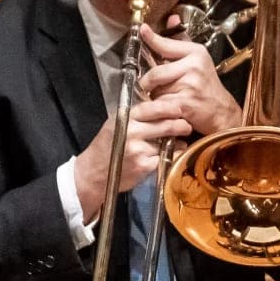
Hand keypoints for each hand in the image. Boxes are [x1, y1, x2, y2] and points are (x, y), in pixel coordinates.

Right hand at [72, 99, 192, 225]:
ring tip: (179, 141)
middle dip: (180, 125)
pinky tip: (170, 155)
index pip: (152, 108)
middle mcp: (132, 133)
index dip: (168, 108)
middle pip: (165, 125)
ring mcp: (138, 150)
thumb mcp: (114, 125)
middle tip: (187, 126)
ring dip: (177, 143)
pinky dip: (170, 156)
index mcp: (125, 119)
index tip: (179, 108)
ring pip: (167, 143)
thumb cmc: (105, 148)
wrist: (93, 173)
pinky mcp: (143, 166)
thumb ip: (134, 117)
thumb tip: (159, 107)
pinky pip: (164, 158)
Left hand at [134, 22, 240, 138]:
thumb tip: (172, 19)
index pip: (167, 44)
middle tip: (148, 86)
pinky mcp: (185, 103)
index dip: (151, 38)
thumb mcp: (199, 59)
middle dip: (148, 82)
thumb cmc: (207, 85)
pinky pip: (160, 104)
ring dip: (155, 96)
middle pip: (156, 72)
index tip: (142, 30)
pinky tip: (163, 108)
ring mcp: (190, 85)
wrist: (221, 111)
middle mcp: (194, 67)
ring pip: (157, 90)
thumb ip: (182, 40)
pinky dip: (157, 108)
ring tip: (164, 97)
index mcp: (196, 53)